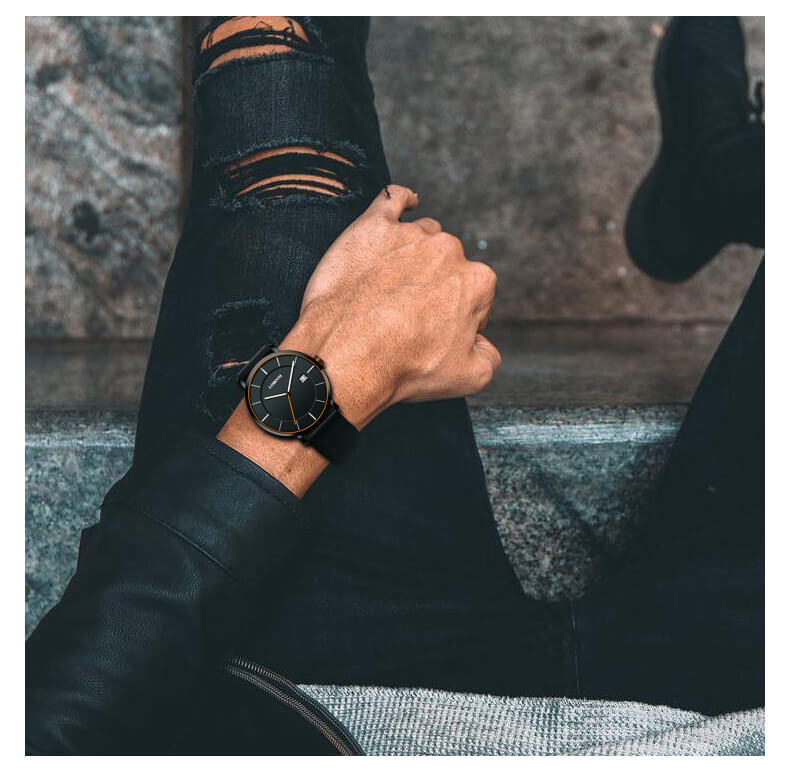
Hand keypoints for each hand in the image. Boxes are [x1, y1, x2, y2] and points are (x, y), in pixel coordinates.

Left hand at [280, 185, 499, 427]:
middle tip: (408, 317)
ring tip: (392, 285)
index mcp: (477, 282)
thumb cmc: (405, 366)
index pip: (475, 296)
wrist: (347, 354)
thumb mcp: (469, 377)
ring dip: (414, 255)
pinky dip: (402, 199)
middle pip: (447, 265)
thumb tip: (483, 344)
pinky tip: (406, 203)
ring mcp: (409, 235)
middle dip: (434, 287)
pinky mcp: (373, 227)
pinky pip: (392, 199)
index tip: (435, 334)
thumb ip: (490, 355)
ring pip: (422, 237)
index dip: (457, 318)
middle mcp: (449, 250)